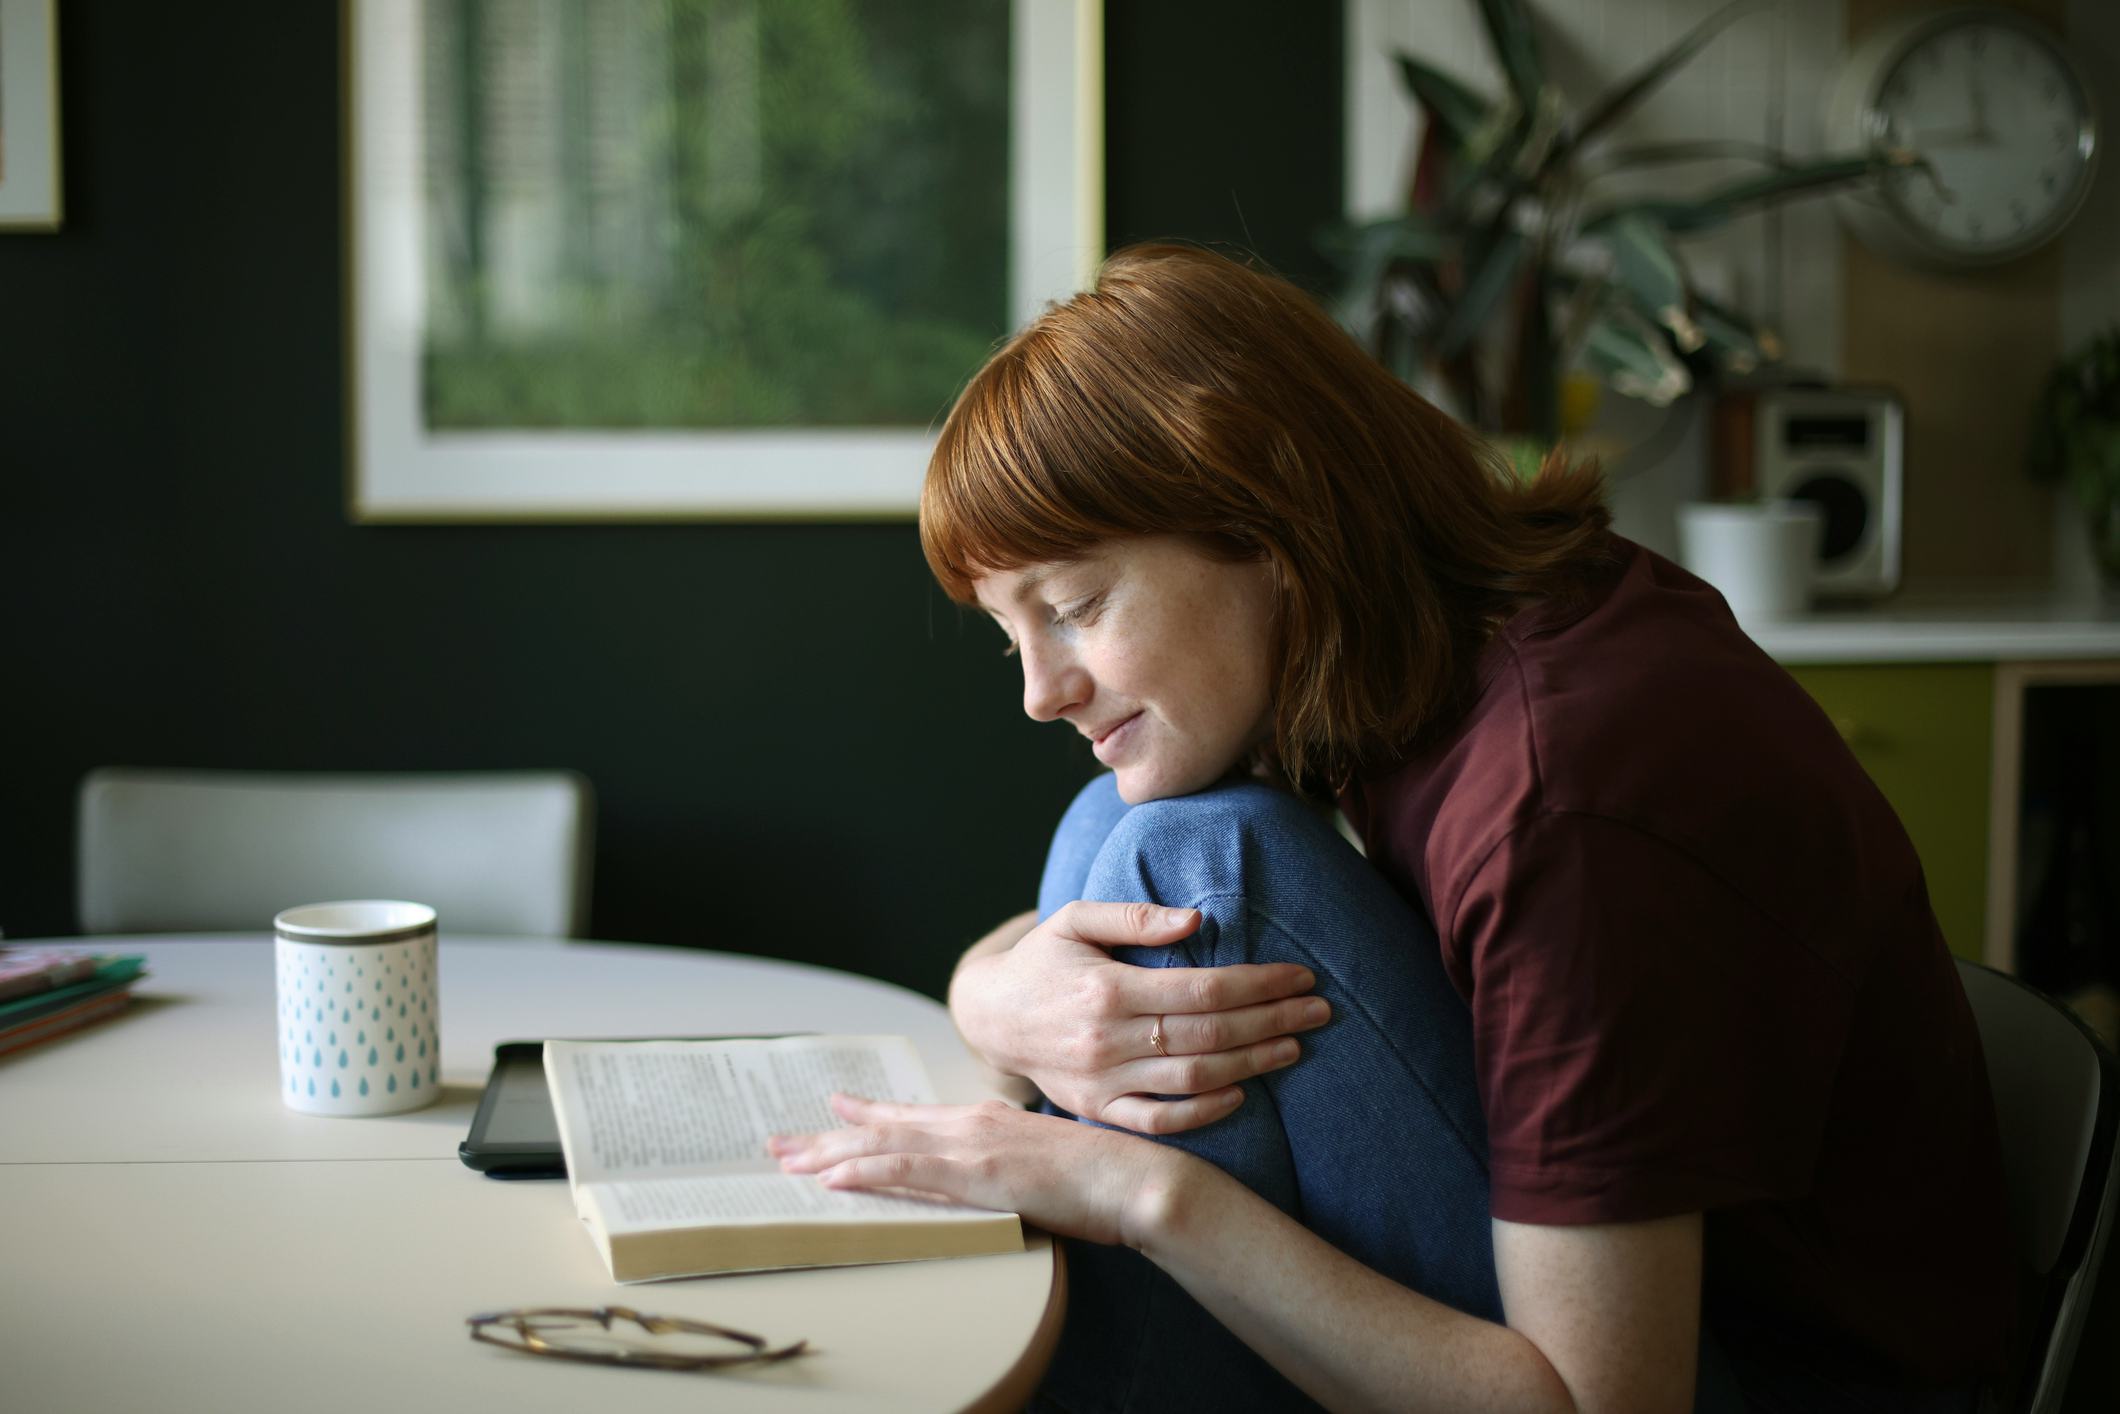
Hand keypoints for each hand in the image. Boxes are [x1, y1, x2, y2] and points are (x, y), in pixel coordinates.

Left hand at [769, 1094, 1192, 1248]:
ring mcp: (972, 1146)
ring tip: (788, 1161)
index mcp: (985, 1120)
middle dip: (827, 1137)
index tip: (830, 1111)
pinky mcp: (979, 1173)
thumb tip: (984, 1175)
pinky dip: (868, 1171)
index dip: (865, 1116)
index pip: (911, 1118)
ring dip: (831, 1153)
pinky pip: (910, 1172)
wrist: (1136, 1178)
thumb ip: (1005, 1161)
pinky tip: (834, 1176)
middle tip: (778, 1144)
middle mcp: (970, 1124)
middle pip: (884, 1130)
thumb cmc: (1099, 1177)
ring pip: (884, 1147)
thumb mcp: (1040, 1161)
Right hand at [949, 901, 1329, 1133]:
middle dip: (1272, 1021)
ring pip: (1192, 1079)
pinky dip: (1202, 1112)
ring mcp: (1101, 1080)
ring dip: (1252, 1065)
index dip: (1258, 984)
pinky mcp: (1096, 1108)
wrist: (989, 1017)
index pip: (1202, 989)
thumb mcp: (1075, 919)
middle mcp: (1106, 1039)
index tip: (1301, 976)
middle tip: (1319, 1010)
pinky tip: (1239, 1093)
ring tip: (1294, 1046)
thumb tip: (1197, 920)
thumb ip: (1135, 915)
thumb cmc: (1042, 960)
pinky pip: (1157, 1121)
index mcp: (1106, 988)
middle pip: (1208, 1035)